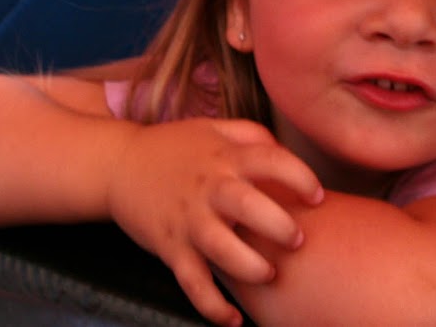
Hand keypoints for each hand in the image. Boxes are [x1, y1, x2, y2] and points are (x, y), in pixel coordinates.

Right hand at [106, 117, 323, 326]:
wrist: (118, 165)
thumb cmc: (174, 148)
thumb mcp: (213, 128)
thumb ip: (251, 135)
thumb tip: (286, 154)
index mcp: (224, 157)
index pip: (271, 160)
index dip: (300, 177)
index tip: (316, 197)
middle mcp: (209, 188)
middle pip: (249, 206)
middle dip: (280, 227)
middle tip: (297, 240)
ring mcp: (188, 220)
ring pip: (221, 249)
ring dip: (251, 267)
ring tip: (267, 273)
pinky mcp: (171, 247)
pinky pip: (193, 283)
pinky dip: (213, 306)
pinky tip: (234, 320)